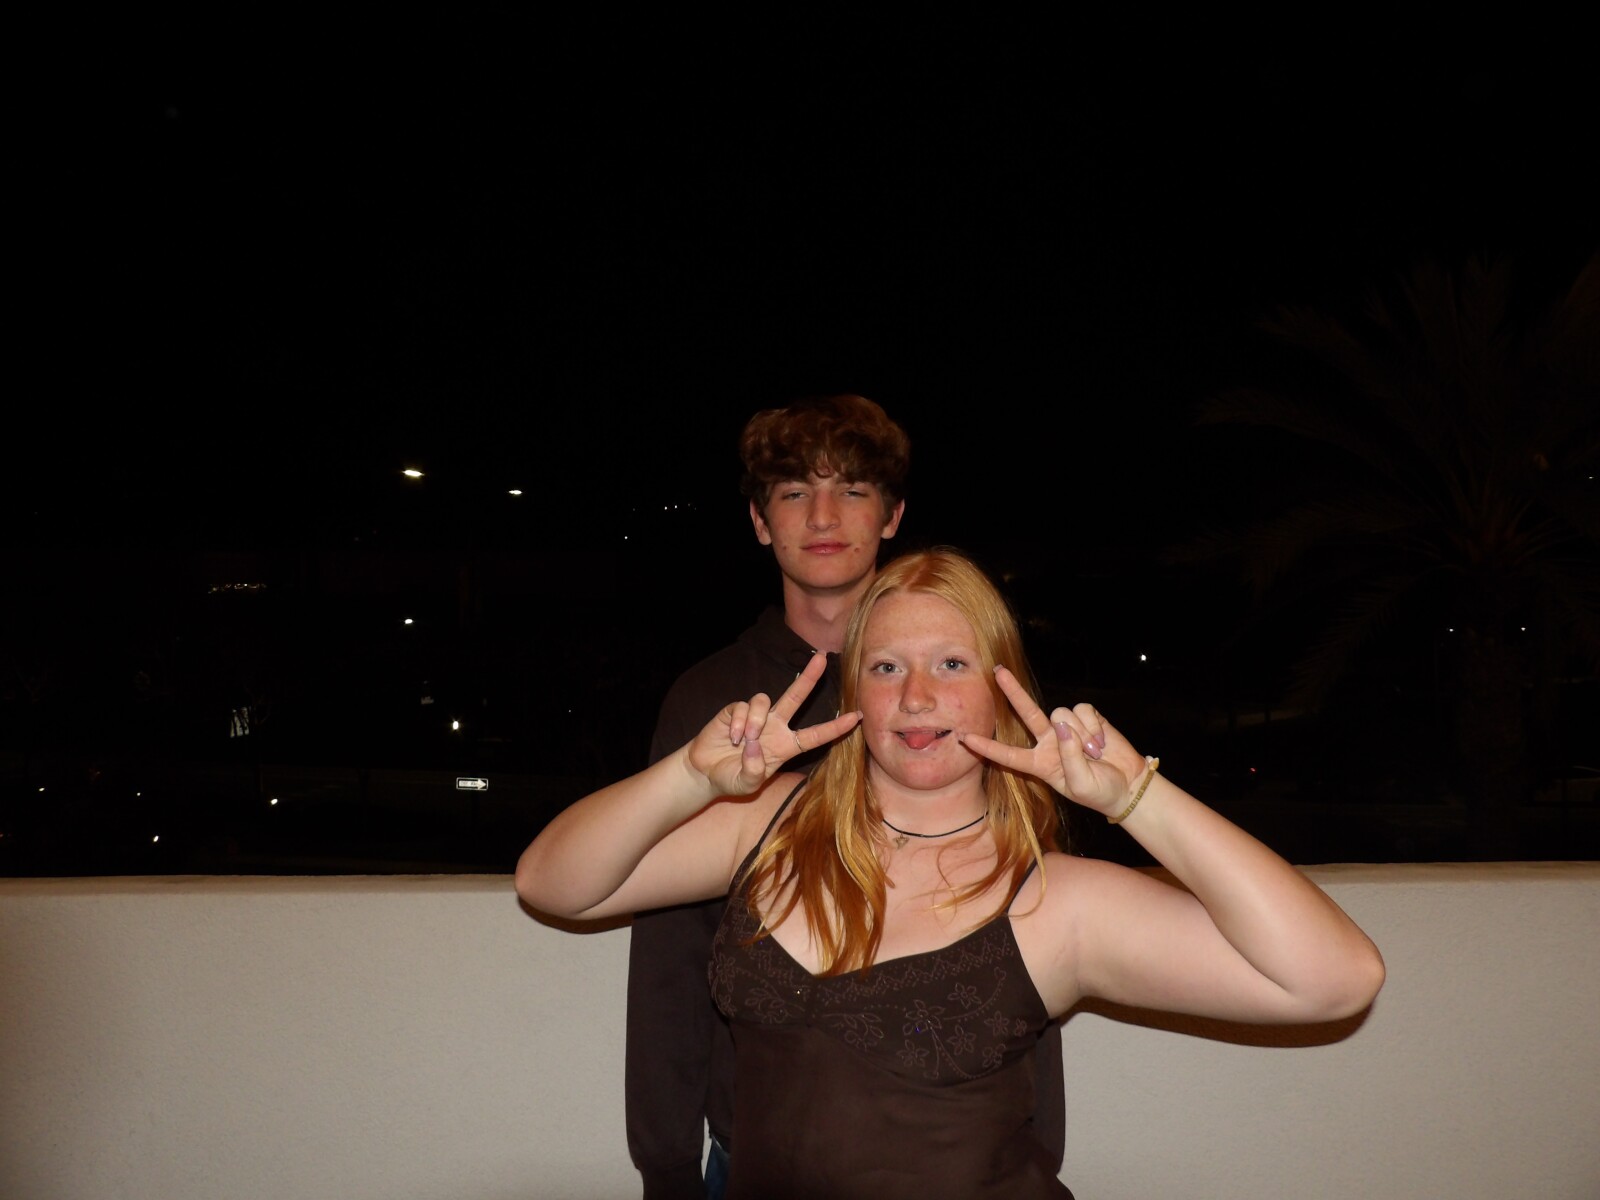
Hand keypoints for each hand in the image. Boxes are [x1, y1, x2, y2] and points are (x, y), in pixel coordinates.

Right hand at [686, 651, 861, 796]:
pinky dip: (738, 723)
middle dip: (809, 677)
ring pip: (764, 701)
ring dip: (755, 720)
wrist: (705, 772)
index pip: (816, 735)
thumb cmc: (732, 778)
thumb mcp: (748, 784)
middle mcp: (774, 727)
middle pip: (796, 697)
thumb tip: (754, 746)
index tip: (857, 717)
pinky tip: (732, 737)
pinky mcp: (734, 711)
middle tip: (822, 657)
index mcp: (786, 746)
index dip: (836, 727)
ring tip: (745, 739)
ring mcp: (755, 717)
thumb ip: (754, 771)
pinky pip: (742, 707)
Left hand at [959, 666, 1145, 817]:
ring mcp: (1067, 728)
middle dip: (1013, 691)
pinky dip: (1093, 726)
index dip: (987, 748)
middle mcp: (1049, 742)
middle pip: (1026, 712)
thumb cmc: (1098, 791)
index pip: (1008, 755)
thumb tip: (1061, 725)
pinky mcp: (1087, 718)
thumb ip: (1069, 757)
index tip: (964, 738)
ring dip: (1080, 735)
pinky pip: (1082, 712)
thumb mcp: (1080, 784)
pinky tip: (1102, 743)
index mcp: (1040, 764)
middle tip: (997, 671)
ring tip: (1094, 754)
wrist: (1127, 785)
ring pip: (1061, 715)